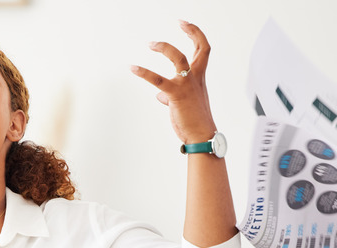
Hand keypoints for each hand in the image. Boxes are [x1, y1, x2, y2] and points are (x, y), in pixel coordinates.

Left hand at [131, 20, 215, 144]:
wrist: (201, 136)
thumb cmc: (194, 120)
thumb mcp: (185, 103)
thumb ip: (171, 95)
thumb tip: (159, 94)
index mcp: (199, 78)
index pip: (204, 50)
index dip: (196, 35)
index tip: (185, 25)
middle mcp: (196, 78)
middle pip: (200, 48)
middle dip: (191, 31)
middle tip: (179, 22)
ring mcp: (187, 85)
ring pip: (179, 57)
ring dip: (164, 47)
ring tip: (150, 43)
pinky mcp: (176, 95)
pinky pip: (157, 80)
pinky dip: (144, 72)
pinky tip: (133, 67)